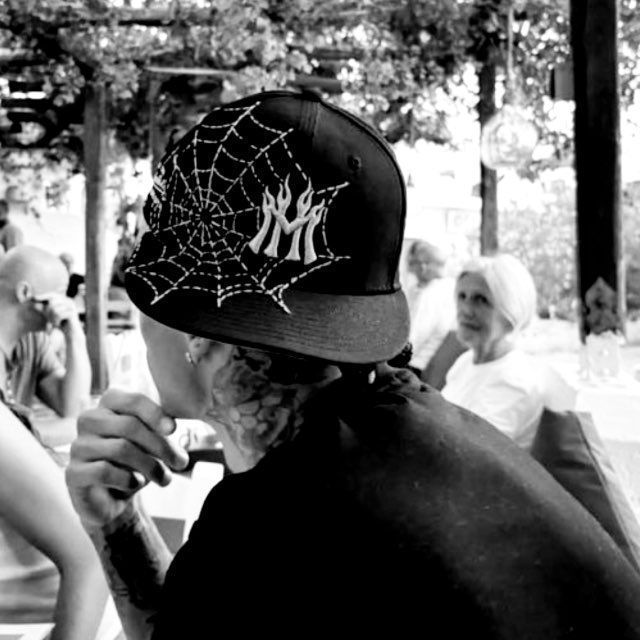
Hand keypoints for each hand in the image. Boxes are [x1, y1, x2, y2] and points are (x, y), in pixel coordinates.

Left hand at [35, 293, 80, 330]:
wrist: (72, 333)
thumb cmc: (61, 323)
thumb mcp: (51, 315)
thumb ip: (44, 309)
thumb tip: (34, 304)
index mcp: (65, 300)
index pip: (52, 295)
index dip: (43, 296)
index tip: (33, 298)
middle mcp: (69, 301)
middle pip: (52, 301)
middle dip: (48, 311)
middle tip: (49, 319)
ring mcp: (71, 307)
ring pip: (54, 309)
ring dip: (52, 318)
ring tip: (55, 323)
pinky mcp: (72, 313)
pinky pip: (59, 315)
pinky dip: (56, 321)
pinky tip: (58, 325)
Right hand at [65, 389, 189, 529]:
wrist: (113, 499)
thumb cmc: (135, 463)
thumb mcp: (153, 443)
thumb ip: (163, 430)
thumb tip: (174, 426)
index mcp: (109, 404)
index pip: (132, 400)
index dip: (155, 413)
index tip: (173, 430)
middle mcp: (89, 420)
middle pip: (130, 426)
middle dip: (160, 446)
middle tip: (180, 463)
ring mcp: (78, 446)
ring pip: (120, 449)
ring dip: (150, 466)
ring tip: (165, 478)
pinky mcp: (72, 472)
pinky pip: (104, 471)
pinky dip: (127, 479)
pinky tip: (136, 483)